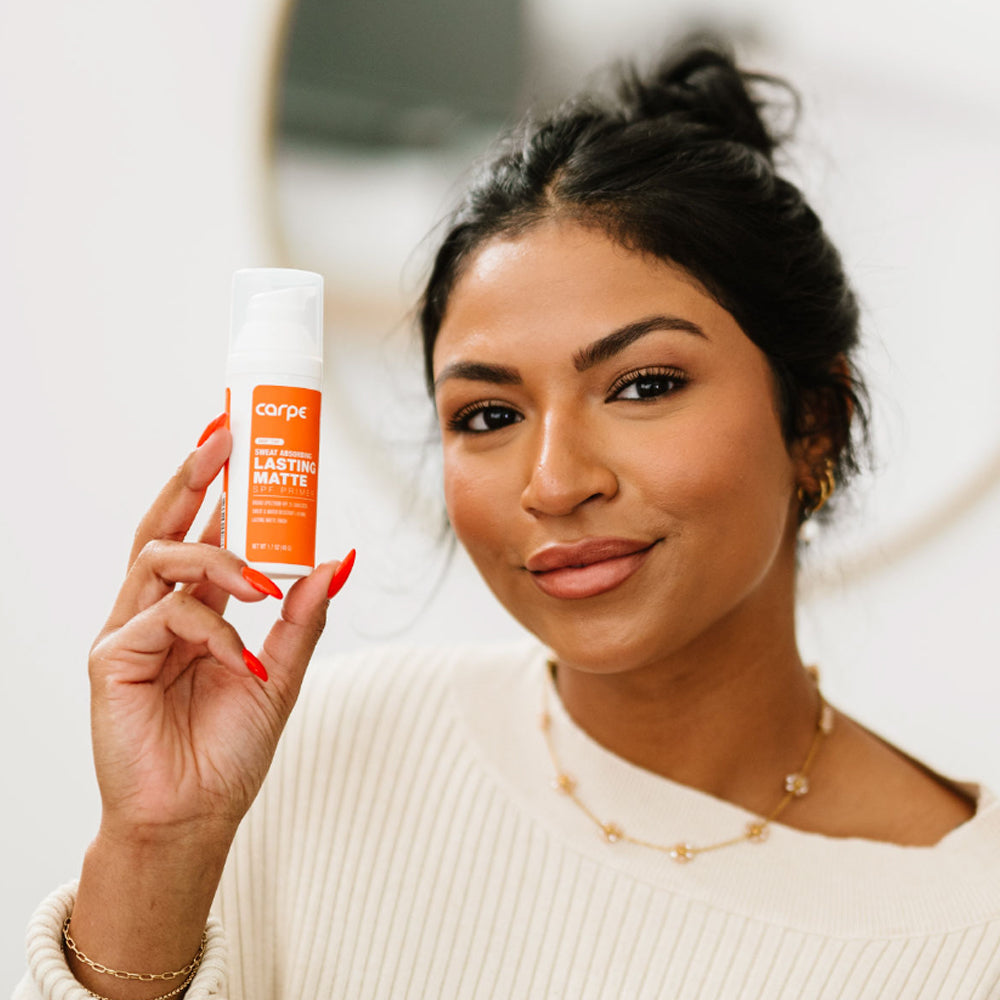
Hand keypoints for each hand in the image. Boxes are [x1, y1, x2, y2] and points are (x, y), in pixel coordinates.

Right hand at [88, 419, 349, 844]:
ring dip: (216, 558)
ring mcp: (130, 631)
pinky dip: (211, 629)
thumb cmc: (228, 749)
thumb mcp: (282, 672)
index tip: (244, 444)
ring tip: (260, 582)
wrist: (194, 815)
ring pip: (159, 555)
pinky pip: (163, 616)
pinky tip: (239, 660)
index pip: (204, 533)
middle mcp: (159, 610)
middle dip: (194, 476)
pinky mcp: (112, 658)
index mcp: (197, 609)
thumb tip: (337, 561)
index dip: (220, 488)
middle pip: (167, 525)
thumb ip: (303, 616)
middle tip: (223, 436)